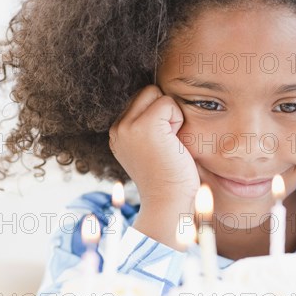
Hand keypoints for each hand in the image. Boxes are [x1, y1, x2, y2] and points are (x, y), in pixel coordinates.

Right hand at [109, 85, 199, 205]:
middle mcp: (117, 129)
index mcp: (117, 134)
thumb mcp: (150, 149)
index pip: (140, 100)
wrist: (169, 202)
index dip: (159, 116)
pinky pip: (168, 103)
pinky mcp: (144, 126)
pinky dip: (178, 120)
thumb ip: (146, 126)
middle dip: (164, 111)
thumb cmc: (170, 179)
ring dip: (171, 116)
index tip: (161, 145)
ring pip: (156, 94)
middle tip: (167, 143)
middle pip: (147, 92)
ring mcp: (128, 127)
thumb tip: (161, 97)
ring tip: (169, 143)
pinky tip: (173, 143)